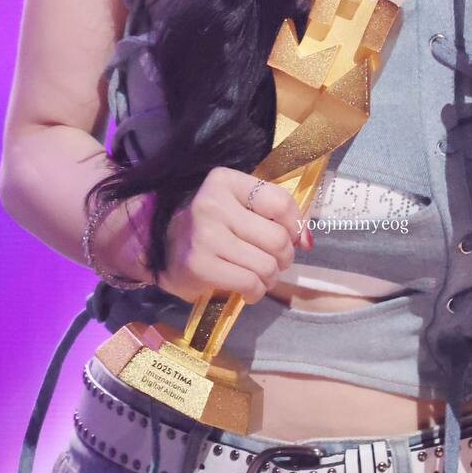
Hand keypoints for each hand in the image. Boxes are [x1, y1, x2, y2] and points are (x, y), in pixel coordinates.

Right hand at [160, 168, 311, 303]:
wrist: (163, 248)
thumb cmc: (212, 225)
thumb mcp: (239, 207)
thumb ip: (274, 214)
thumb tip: (308, 240)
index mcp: (225, 181)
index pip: (279, 201)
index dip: (295, 224)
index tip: (293, 236)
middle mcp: (213, 203)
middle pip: (276, 237)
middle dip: (285, 256)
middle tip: (276, 261)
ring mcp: (205, 235)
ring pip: (266, 264)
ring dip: (271, 277)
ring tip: (261, 276)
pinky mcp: (200, 265)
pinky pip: (249, 283)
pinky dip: (256, 291)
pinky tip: (249, 289)